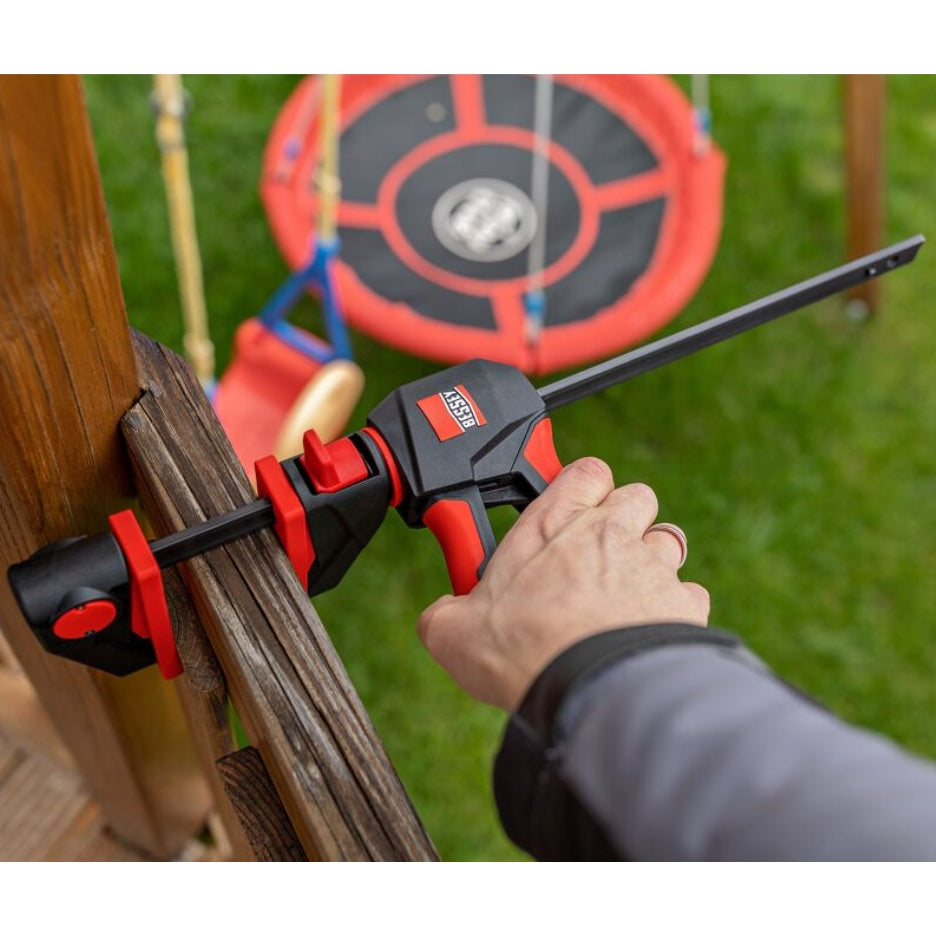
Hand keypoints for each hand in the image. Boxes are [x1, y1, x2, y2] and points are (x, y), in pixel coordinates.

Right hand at [417, 458, 709, 709]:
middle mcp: (609, 533)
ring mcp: (651, 565)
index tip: (568, 510)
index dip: (582, 486)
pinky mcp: (683, 604)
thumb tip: (439, 618)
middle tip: (596, 557)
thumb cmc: (523, 650)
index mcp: (553, 524)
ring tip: (623, 597)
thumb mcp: (453, 630)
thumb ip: (445, 612)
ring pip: (667, 539)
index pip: (584, 471)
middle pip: (635, 496)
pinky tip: (649, 630)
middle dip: (623, 520)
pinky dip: (674, 607)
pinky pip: (689, 592)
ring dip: (650, 560)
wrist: (588, 690)